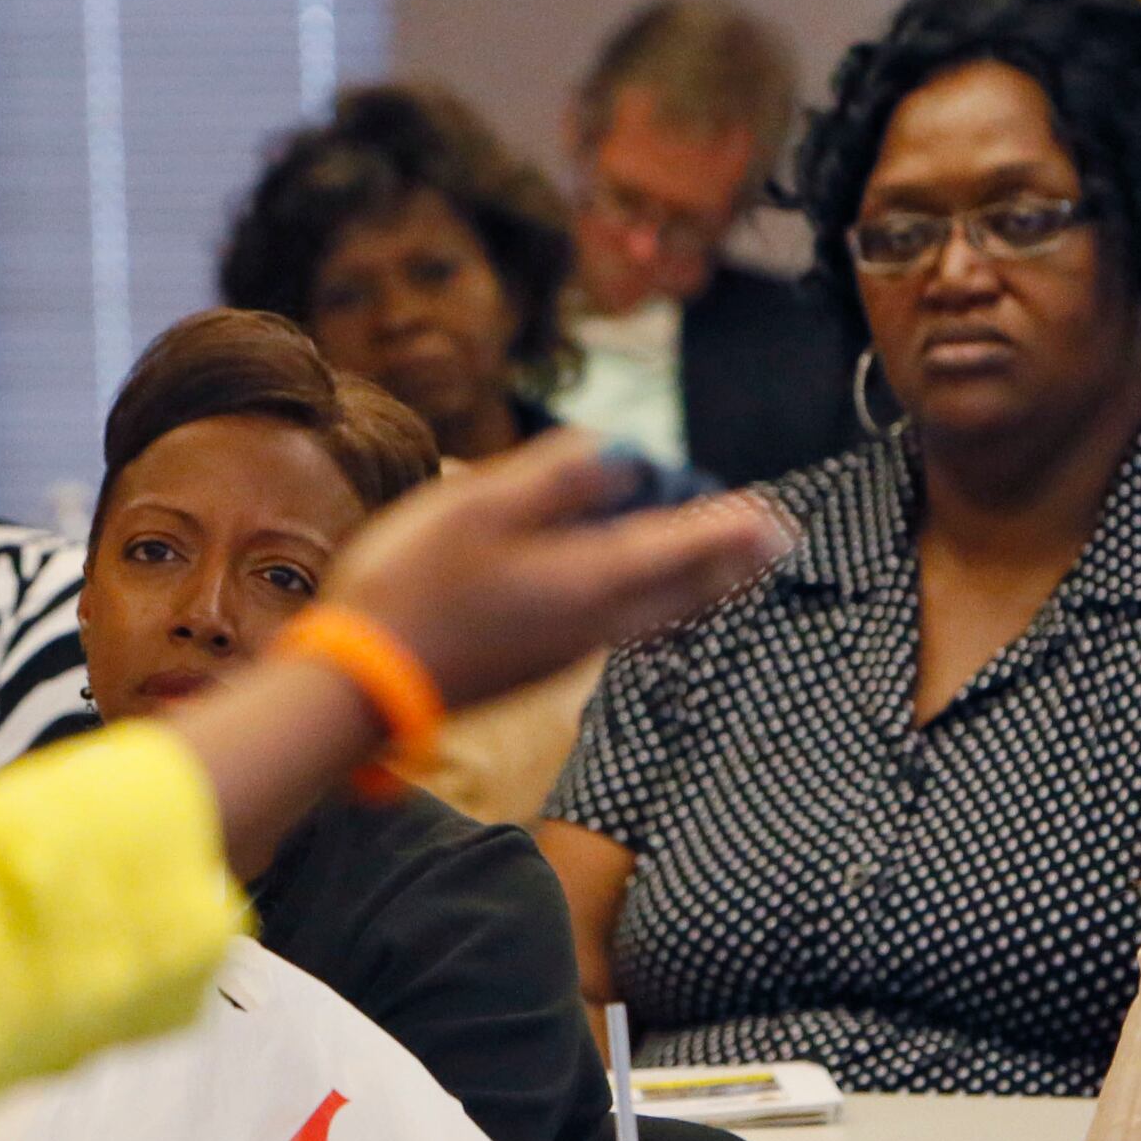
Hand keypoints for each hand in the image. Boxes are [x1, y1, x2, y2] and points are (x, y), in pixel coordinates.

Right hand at [317, 430, 791, 708]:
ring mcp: (565, 652)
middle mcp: (594, 625)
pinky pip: (619, 624)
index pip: (681, 548)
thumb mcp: (482, 506)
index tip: (775, 517)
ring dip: (693, 581)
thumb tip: (622, 456)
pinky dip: (649, 597)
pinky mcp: (536, 664)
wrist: (365, 685)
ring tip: (723, 560)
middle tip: (771, 539)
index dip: (729, 528)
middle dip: (729, 562)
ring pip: (654, 612)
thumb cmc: (416, 584)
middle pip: (683, 592)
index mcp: (589, 580)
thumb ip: (558, 475)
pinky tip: (637, 586)